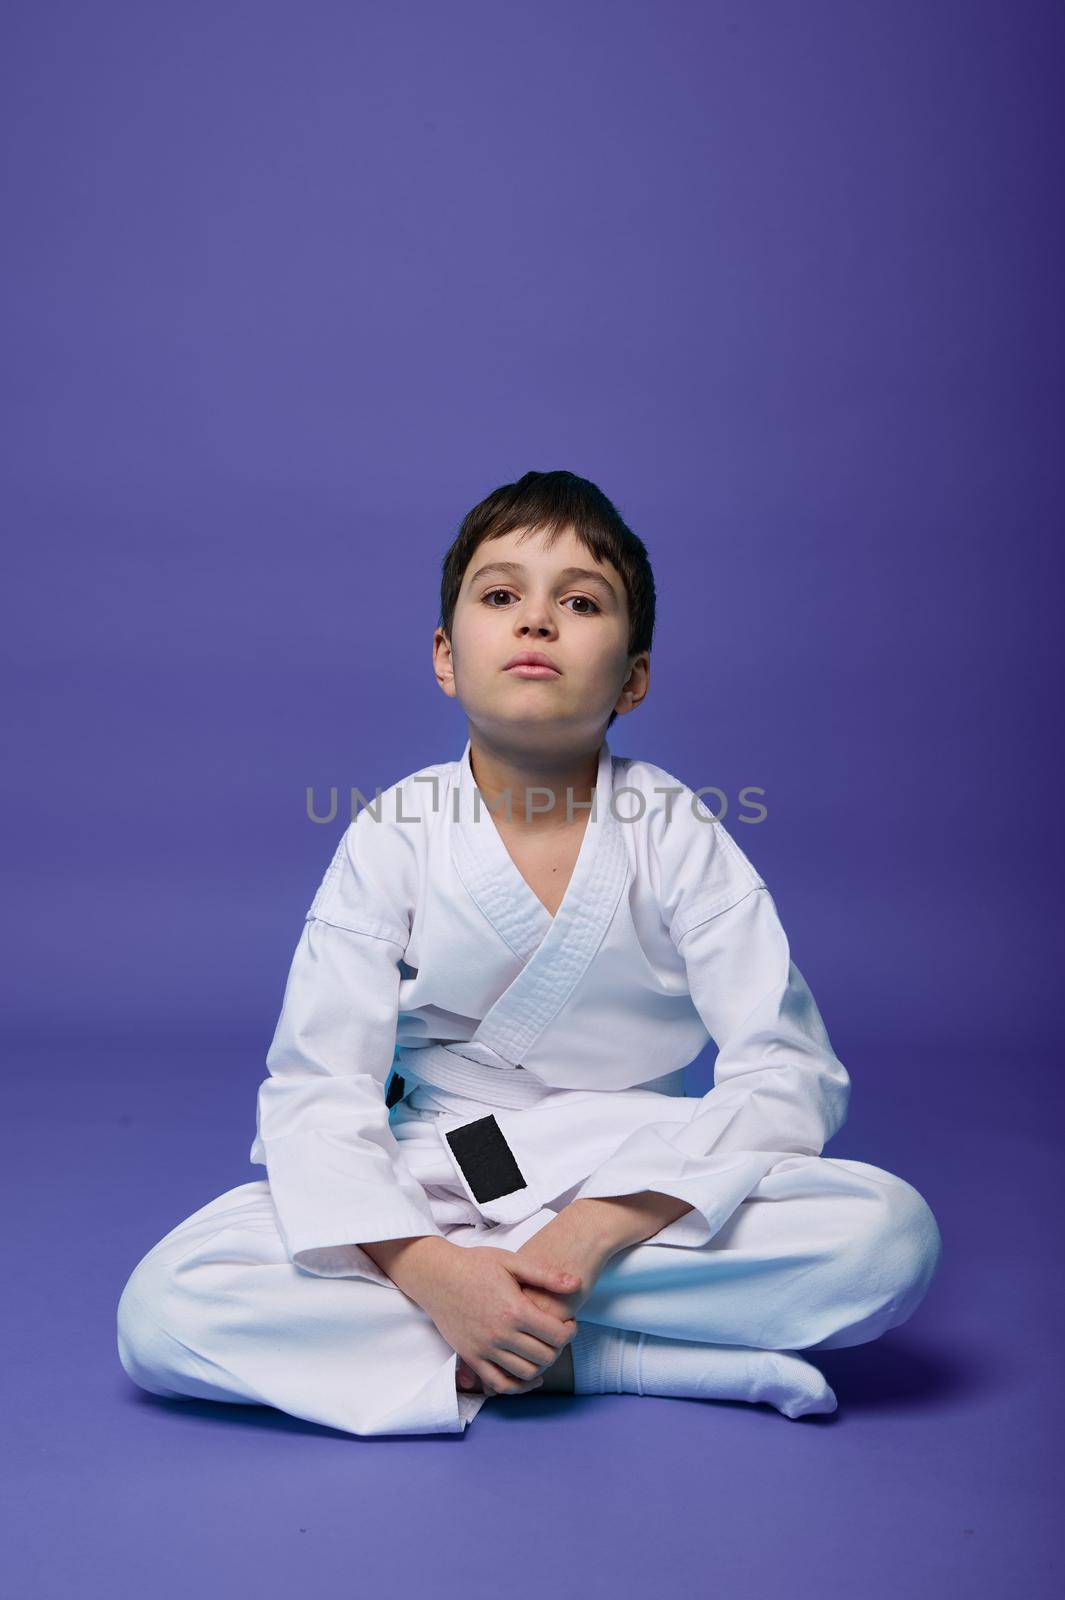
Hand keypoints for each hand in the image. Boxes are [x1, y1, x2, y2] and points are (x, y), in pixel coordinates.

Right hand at [456, 1206, 617, 1393]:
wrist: (436, 1275)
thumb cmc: (475, 1264)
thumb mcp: (512, 1261)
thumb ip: (545, 1274)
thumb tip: (576, 1283)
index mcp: (514, 1310)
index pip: (557, 1335)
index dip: (570, 1331)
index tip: (569, 1322)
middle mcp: (500, 1334)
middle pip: (545, 1356)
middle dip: (559, 1347)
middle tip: (558, 1334)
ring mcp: (484, 1349)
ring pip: (526, 1373)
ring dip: (542, 1365)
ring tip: (543, 1348)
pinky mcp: (471, 1358)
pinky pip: (500, 1384)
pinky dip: (519, 1386)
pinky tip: (531, 1376)